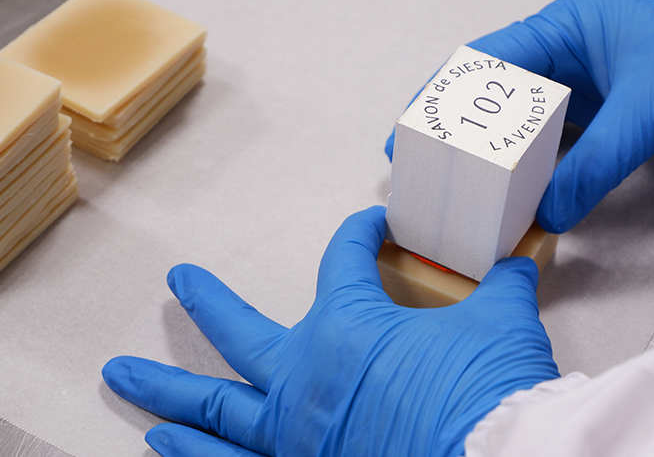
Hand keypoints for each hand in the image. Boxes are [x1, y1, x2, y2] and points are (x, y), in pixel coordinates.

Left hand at [102, 206, 558, 456]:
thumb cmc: (487, 394)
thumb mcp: (501, 325)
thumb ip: (501, 288)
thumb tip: (517, 264)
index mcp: (349, 327)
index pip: (343, 258)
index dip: (359, 234)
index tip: (371, 228)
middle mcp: (305, 378)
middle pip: (238, 330)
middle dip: (206, 301)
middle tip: (177, 280)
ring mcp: (295, 435)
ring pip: (213, 408)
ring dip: (166, 392)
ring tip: (126, 377)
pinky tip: (164, 448)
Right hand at [385, 0, 653, 232]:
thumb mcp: (645, 112)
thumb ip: (594, 165)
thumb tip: (549, 213)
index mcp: (562, 30)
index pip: (484, 60)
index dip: (441, 94)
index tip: (412, 127)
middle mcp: (563, 54)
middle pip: (493, 91)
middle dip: (458, 126)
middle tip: (428, 160)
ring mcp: (580, 83)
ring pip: (520, 118)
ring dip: (493, 147)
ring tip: (463, 178)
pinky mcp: (597, 111)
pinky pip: (552, 139)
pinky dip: (531, 162)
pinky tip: (515, 186)